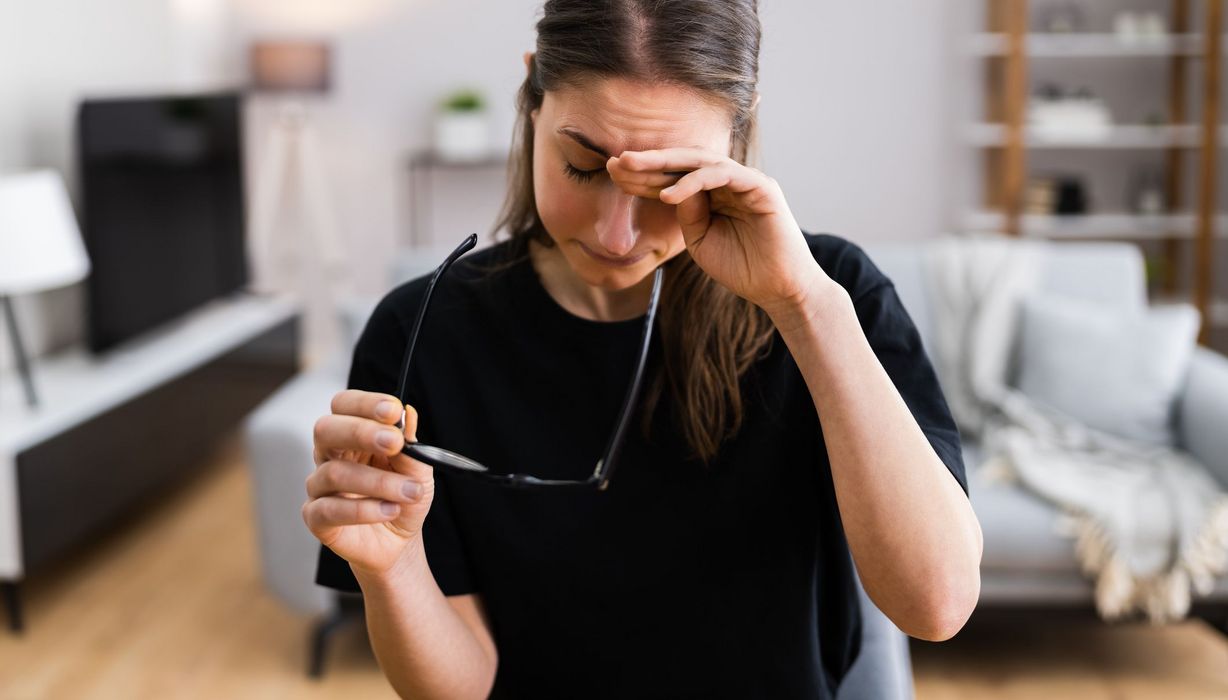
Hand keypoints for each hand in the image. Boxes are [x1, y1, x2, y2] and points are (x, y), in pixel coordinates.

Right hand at [303, 390, 434, 577]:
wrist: (399, 541)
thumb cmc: (404, 497)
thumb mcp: (418, 470)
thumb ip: (411, 446)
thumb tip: (408, 413)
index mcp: (352, 435)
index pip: (344, 405)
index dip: (364, 404)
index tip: (393, 410)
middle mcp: (329, 455)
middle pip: (325, 429)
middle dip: (360, 432)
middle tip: (394, 442)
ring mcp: (319, 486)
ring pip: (335, 473)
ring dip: (379, 482)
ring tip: (410, 492)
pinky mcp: (315, 517)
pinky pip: (330, 509)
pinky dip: (365, 510)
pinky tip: (390, 511)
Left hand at [606, 147, 833, 314]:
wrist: (778, 289)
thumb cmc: (742, 268)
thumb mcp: (700, 241)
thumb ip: (686, 215)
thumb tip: (670, 188)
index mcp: (713, 194)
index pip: (673, 178)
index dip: (643, 176)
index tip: (611, 174)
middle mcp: (728, 181)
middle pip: (682, 164)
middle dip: (647, 162)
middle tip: (615, 161)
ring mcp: (745, 181)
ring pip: (699, 161)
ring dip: (663, 163)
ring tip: (632, 167)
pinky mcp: (760, 187)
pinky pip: (721, 176)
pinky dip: (694, 182)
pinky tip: (667, 195)